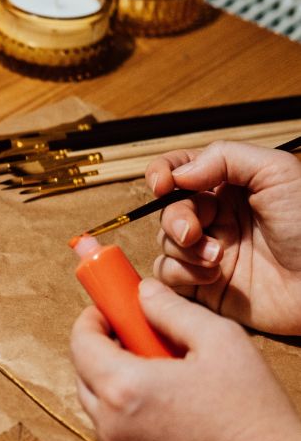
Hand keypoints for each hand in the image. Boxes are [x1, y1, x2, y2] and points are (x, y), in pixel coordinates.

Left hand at [70, 279, 300, 440]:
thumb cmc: (251, 415)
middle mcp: (109, 425)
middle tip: (134, 340)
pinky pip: (114, 440)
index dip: (91, 320)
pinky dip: (125, 420)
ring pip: (98, 409)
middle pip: (84, 375)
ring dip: (113, 387)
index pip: (81, 342)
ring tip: (155, 378)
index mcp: (123, 387)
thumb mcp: (222, 342)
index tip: (108, 310)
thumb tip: (144, 292)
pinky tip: (163, 414)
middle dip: (101, 352)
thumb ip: (173, 310)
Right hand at [145, 141, 300, 334]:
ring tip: (218, 257)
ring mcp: (207, 250)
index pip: (180, 169)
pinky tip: (212, 276)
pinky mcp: (203, 284)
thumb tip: (179, 173)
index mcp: (229, 186)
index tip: (162, 184)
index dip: (162, 172)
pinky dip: (181, 273)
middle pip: (167, 208)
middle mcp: (215, 217)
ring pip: (164, 241)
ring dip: (183, 248)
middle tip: (192, 232)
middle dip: (174, 218)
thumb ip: (225, 156)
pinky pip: (168, 274)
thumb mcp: (277, 172)